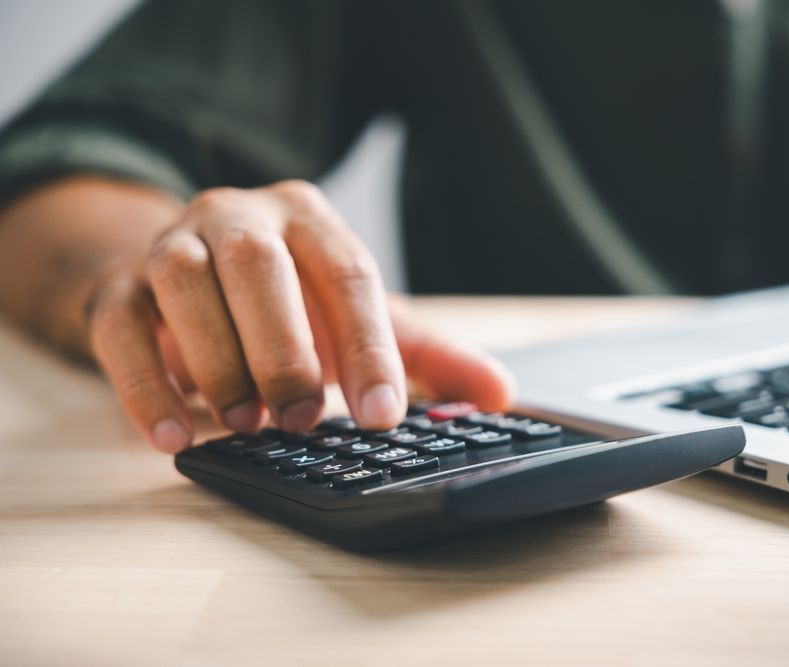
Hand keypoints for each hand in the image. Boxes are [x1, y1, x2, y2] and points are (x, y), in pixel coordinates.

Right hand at [84, 180, 514, 451]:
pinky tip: (173, 437)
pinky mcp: (118, 287)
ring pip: (184, 283)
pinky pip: (118, 327)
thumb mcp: (362, 319)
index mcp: (310, 219)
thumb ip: (428, 356)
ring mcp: (173, 245)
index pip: (348, 271)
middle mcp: (240, 216)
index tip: (384, 414)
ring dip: (218, 359)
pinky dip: (143, 385)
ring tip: (248, 424)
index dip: (368, 345)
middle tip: (306, 417)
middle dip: (285, 346)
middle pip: (259, 265)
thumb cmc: (292, 302)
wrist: (191, 276)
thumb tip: (503, 394)